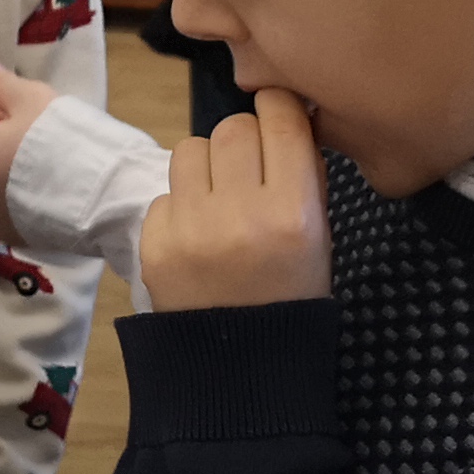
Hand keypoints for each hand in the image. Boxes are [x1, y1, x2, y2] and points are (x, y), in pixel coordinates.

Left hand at [138, 89, 332, 310]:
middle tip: (247, 170)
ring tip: (218, 201)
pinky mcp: (154, 246)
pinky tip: (196, 238)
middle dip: (241, 141)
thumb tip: (286, 113)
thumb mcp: (320, 238)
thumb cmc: (291, 296)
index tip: (276, 112)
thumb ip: (304, 176)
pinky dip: (180, 207)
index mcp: (294, 214)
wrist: (240, 366)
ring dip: (206, 167)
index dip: (278, 107)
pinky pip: (165, 194)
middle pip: (232, 129)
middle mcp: (241, 216)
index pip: (281, 120)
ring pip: (189, 150)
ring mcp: (192, 231)